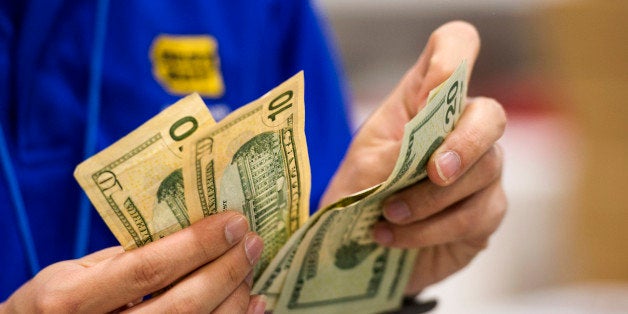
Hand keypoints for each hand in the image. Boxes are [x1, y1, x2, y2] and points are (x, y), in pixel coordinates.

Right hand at [0, 211, 266, 312]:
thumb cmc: (55, 305)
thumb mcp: (73, 272)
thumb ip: (125, 257)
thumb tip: (192, 231)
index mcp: (73, 301)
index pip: (148, 269)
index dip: (196, 245)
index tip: (233, 222)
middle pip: (182, 306)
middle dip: (226, 271)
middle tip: (252, 242)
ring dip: (235, 298)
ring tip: (251, 267)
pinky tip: (253, 304)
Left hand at [320, 21, 506, 294]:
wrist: (358, 245)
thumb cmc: (361, 190)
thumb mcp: (364, 167)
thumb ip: (396, 155)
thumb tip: (429, 157)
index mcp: (423, 98)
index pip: (455, 48)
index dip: (454, 55)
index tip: (435, 88)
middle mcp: (462, 127)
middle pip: (490, 116)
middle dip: (463, 146)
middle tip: (433, 174)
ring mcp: (482, 169)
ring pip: (484, 172)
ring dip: (430, 201)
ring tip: (389, 216)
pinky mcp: (487, 210)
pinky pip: (476, 216)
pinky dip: (431, 230)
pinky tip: (395, 237)